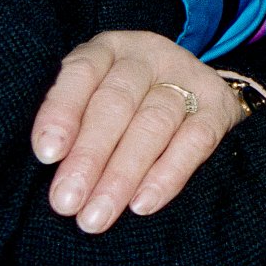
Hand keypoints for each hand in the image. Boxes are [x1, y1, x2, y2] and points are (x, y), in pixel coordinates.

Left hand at [31, 31, 242, 232]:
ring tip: (98, 215)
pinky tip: (143, 203)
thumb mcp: (93, 98)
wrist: (192, 94)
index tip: (47, 155)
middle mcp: (149, 56)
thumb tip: (56, 172)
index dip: (62, 112)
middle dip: (89, 157)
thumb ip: (75, 125)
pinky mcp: (219, 106)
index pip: (82, 72)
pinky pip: (195, 141)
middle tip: (67, 203)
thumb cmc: (124, 106)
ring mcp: (189, 77)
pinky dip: (168, 174)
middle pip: (117, 103)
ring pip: (154, 123)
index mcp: (109, 50)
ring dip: (123, 174)